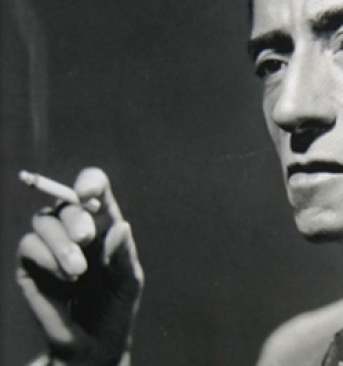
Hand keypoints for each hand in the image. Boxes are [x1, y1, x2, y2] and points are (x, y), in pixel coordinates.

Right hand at [16, 168, 143, 365]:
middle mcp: (74, 228)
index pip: (93, 187)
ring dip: (61, 241)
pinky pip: (29, 245)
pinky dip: (47, 256)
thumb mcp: (128, 279)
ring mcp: (51, 245)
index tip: (90, 196)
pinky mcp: (31, 265)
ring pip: (43, 219)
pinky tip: (65, 277)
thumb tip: (120, 225)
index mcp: (102, 222)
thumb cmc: (116, 306)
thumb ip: (123, 253)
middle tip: (86, 238)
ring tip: (78, 271)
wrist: (94, 345)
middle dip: (76, 218)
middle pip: (66, 202)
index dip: (89, 183)